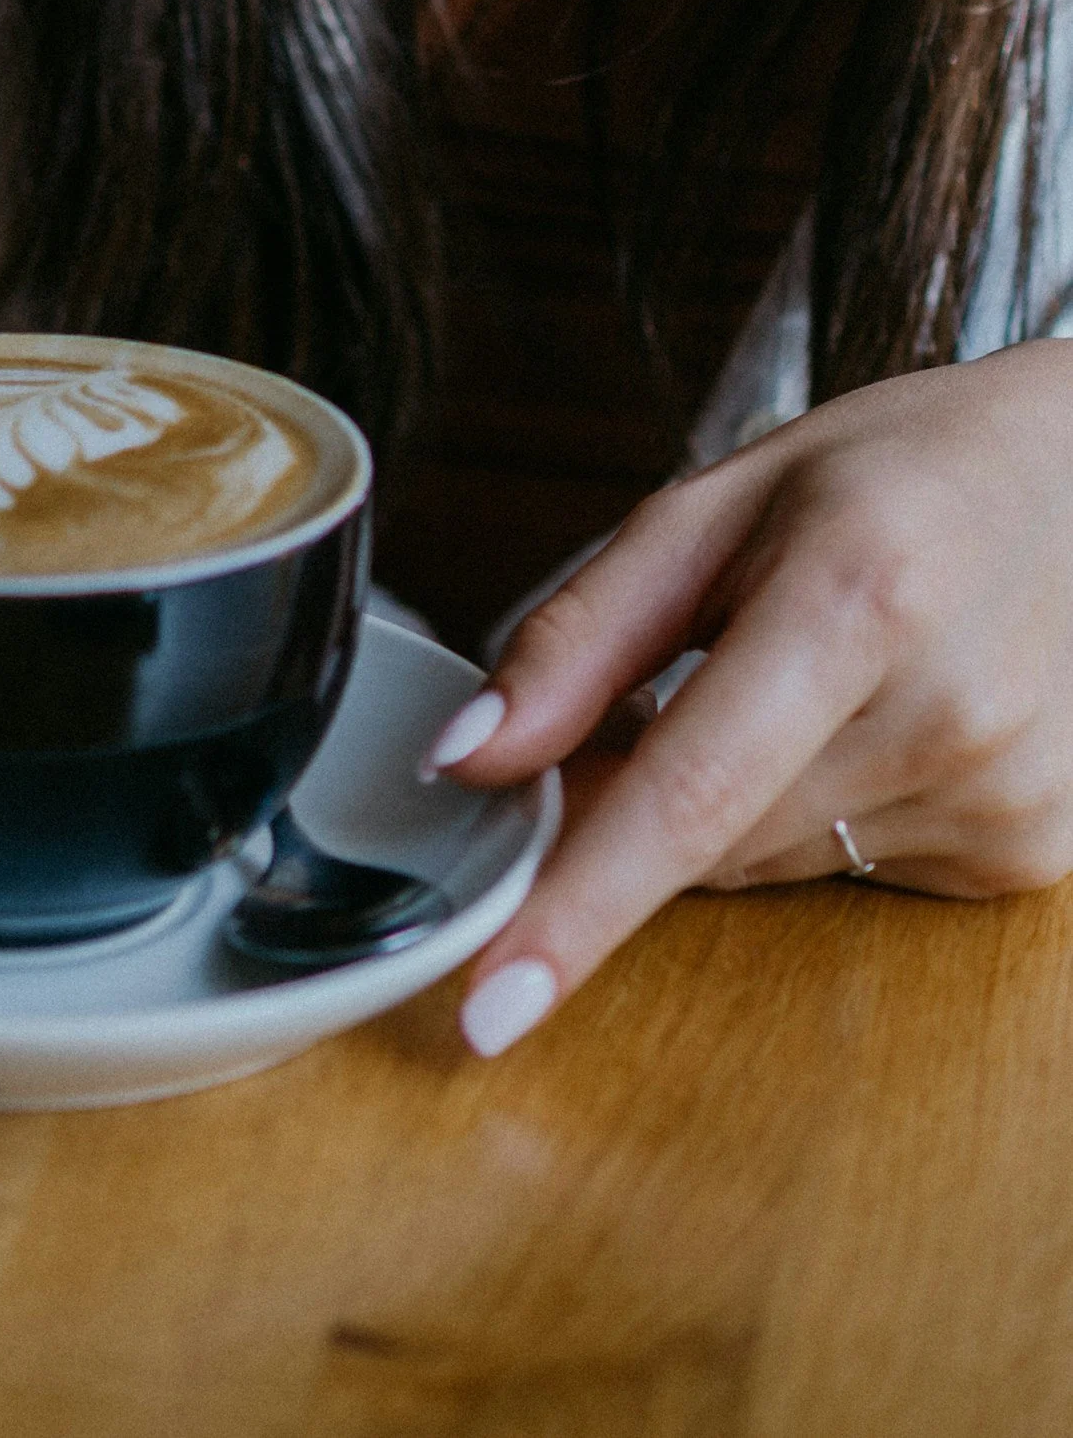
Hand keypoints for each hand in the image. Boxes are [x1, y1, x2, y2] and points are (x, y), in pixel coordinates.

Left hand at [426, 342, 1072, 1054]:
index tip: (490, 1007)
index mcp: (857, 601)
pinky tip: (867, 717)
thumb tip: (465, 760)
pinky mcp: (1028, 856)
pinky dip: (810, 811)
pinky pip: (842, 872)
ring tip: (803, 668)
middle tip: (659, 685)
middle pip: (707, 839)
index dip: (579, 907)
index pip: (690, 794)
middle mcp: (947, 715)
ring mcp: (1004, 799)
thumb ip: (578, 638)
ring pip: (764, 863)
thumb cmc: (882, 475)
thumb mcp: (710, 507)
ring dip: (731, 798)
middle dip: (635, 795)